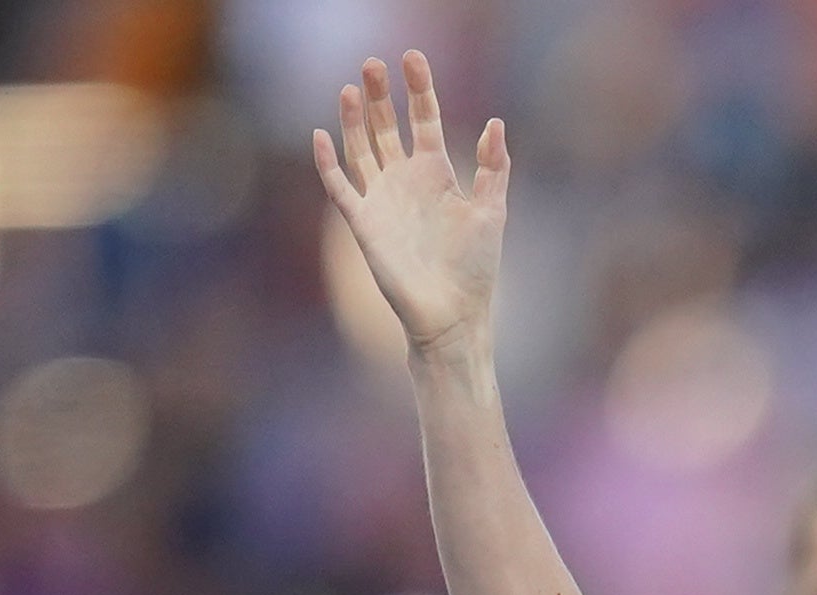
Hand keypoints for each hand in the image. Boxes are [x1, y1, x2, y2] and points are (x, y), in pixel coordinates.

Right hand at [313, 53, 509, 359]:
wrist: (452, 315)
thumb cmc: (476, 268)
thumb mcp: (492, 212)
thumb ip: (493, 168)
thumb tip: (496, 123)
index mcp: (437, 173)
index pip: (424, 118)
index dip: (418, 87)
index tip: (412, 57)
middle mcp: (406, 180)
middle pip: (386, 125)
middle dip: (379, 94)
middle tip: (373, 63)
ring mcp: (382, 199)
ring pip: (361, 148)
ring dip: (353, 119)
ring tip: (351, 87)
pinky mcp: (363, 223)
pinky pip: (340, 186)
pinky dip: (327, 162)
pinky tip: (320, 135)